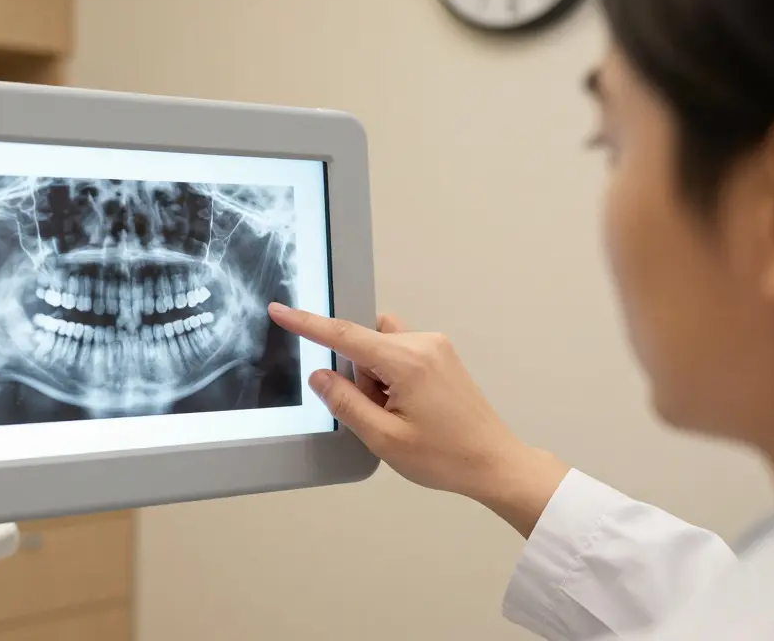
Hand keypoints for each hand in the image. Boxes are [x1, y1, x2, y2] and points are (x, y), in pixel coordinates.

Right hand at [268, 303, 567, 536]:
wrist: (494, 463)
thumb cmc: (444, 457)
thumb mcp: (383, 438)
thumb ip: (345, 402)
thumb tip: (319, 375)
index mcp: (406, 361)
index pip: (344, 335)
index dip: (307, 324)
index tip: (279, 310)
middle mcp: (423, 343)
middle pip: (363, 343)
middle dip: (358, 376)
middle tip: (380, 415)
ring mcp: (435, 346)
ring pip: (380, 347)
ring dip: (374, 376)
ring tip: (396, 414)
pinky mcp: (441, 355)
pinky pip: (398, 352)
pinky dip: (390, 375)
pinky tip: (408, 408)